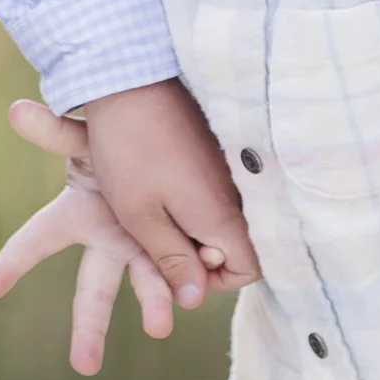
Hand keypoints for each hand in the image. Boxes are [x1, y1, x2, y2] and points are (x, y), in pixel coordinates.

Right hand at [0, 106, 177, 372]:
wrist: (175, 138)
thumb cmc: (121, 136)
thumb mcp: (86, 134)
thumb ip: (55, 127)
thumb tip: (15, 111)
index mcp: (80, 214)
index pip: (38, 239)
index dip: (14, 261)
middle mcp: (112, 239)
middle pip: (96, 289)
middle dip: (89, 328)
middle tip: (84, 366)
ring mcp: (151, 244)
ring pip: (151, 280)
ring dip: (155, 301)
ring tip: (161, 325)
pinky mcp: (187, 244)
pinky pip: (193, 260)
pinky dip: (202, 268)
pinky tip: (213, 281)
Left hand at [76, 78, 258, 305]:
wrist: (130, 80)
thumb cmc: (129, 153)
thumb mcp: (140, 217)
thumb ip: (172, 260)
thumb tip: (195, 299)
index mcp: (223, 217)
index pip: (250, 270)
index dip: (215, 281)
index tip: (175, 266)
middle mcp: (238, 195)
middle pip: (238, 246)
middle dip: (200, 253)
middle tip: (158, 234)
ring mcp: (229, 172)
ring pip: (225, 218)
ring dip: (193, 225)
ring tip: (153, 206)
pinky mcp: (217, 154)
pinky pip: (217, 191)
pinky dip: (193, 199)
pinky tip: (160, 181)